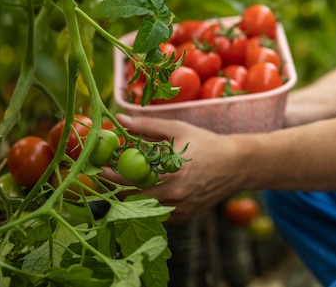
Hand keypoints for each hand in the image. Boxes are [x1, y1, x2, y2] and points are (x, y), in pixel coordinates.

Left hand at [101, 114, 239, 221]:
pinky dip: (151, 204)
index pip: (129, 178)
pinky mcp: (184, 216)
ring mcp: (179, 209)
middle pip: (132, 197)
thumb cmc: (206, 143)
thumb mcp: (178, 129)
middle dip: (119, 187)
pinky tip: (152, 190)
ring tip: (130, 183)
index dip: (111, 174)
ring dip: (133, 197)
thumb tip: (120, 118)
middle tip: (110, 176)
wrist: (236, 165)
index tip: (100, 168)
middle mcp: (174, 195)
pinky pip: (158, 213)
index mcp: (170, 172)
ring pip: (143, 208)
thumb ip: (147, 125)